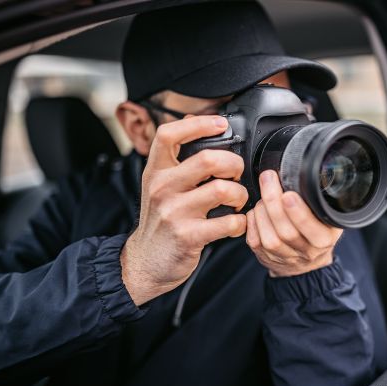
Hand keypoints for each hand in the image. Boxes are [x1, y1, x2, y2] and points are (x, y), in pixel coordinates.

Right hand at [121, 115, 247, 305]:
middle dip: (234, 164)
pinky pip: (229, 222)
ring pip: (224, 190)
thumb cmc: (160, 220)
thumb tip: (194, 121)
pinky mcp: (189, 236)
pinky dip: (241, 222)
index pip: (169, 134)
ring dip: (241, 195)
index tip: (220, 123)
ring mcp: (175, 212)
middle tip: (237, 174)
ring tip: (238, 201)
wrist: (145, 262)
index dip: (199, 124)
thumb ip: (175, 158)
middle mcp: (162, 188)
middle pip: (209, 159)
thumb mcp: (159, 185)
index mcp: (156, 171)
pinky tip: (236, 223)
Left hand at [246, 170, 342, 276]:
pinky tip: (256, 210)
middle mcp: (306, 251)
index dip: (299, 213)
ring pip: (269, 238)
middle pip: (286, 232)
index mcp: (324, 239)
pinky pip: (255, 241)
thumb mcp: (328, 216)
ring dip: (262, 212)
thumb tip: (302, 174)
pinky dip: (252, 221)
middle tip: (268, 178)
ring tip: (263, 195)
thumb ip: (319, 201)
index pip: (313, 229)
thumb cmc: (316, 230)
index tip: (289, 194)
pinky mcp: (267, 257)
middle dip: (274, 202)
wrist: (306, 261)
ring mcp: (285, 257)